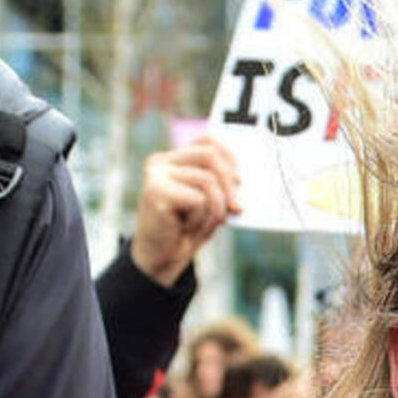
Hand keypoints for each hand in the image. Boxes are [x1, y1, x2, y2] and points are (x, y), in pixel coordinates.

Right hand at [132, 136, 241, 288]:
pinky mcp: (156, 193)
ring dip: (217, 208)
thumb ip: (221, 184)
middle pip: (210, 155)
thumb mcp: (209, 201)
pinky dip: (202, 218)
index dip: (230, 156)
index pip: (208, 140)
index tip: (241, 180)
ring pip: (208, 181)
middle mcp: (161, 162)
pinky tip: (188, 228)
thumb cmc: (187, 227)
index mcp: (173, 159)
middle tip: (237, 207)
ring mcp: (156, 176)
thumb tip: (242, 178)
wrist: (162, 257)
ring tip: (206, 223)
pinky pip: (199, 199)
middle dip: (230, 184)